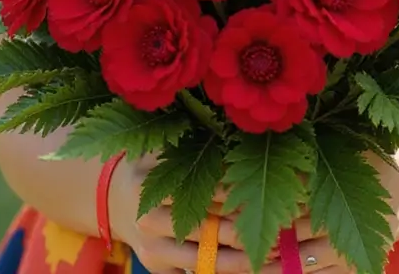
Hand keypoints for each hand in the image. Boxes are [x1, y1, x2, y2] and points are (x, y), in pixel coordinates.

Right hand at [110, 160, 332, 273]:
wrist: (107, 196)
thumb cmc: (149, 160)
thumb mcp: (166, 144)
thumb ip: (201, 141)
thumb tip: (251, 137)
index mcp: (154, 181)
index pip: (209, 190)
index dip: (246, 191)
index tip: (281, 188)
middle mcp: (150, 218)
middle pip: (213, 228)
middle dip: (253, 228)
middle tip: (291, 225)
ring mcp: (153, 248)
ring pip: (209, 260)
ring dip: (248, 258)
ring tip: (281, 252)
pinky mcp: (158, 268)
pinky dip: (229, 271)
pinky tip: (256, 266)